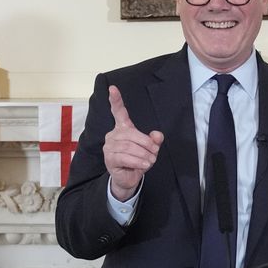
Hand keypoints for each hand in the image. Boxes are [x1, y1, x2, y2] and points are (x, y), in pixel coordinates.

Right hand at [103, 85, 163, 200]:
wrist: (129, 178)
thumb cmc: (137, 160)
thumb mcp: (150, 149)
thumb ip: (154, 140)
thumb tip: (157, 135)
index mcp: (122, 128)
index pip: (118, 112)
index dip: (116, 100)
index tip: (113, 88)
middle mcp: (113, 135)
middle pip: (131, 134)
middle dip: (146, 144)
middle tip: (154, 152)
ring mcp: (109, 147)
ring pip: (129, 146)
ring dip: (143, 154)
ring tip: (149, 160)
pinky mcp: (109, 159)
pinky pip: (125, 157)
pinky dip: (137, 161)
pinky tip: (144, 164)